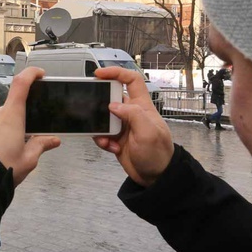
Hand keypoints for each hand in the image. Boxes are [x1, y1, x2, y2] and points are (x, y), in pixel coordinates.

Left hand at [0, 67, 60, 185]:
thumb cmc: (2, 168)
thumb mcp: (28, 159)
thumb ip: (40, 145)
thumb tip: (53, 140)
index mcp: (11, 116)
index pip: (21, 84)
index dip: (30, 74)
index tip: (38, 73)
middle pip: (8, 111)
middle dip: (13, 123)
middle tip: (16, 144)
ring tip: (0, 152)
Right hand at [92, 67, 173, 186]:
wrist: (156, 178)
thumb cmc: (159, 155)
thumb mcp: (148, 133)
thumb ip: (132, 115)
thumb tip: (113, 105)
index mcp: (142, 107)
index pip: (131, 81)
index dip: (116, 73)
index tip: (99, 74)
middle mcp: (132, 114)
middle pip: (111, 98)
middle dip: (100, 104)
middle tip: (92, 109)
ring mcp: (124, 126)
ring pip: (103, 118)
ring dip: (100, 127)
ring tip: (105, 138)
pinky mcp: (117, 139)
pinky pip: (102, 133)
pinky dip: (102, 140)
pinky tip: (110, 147)